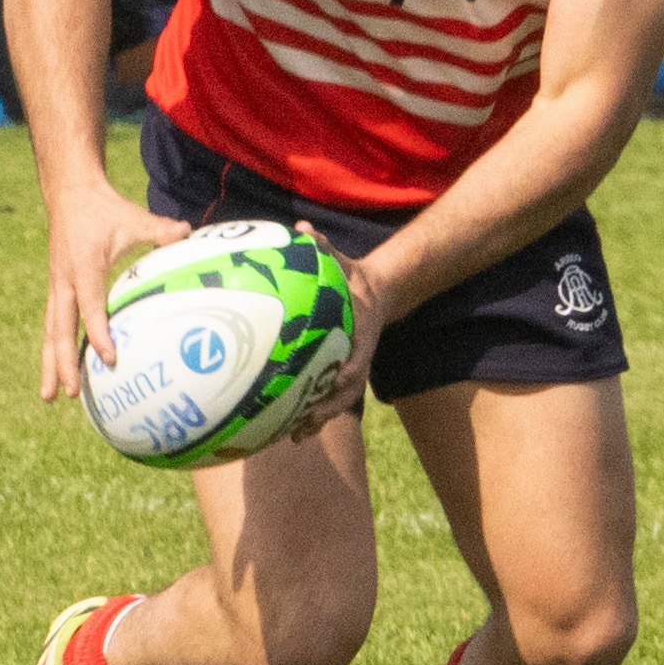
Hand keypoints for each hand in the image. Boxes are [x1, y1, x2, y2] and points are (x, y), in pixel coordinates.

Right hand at [42, 183, 189, 400]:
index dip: (98, 333)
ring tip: (49, 397)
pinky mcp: (56, 288)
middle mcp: (65, 281)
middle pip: (60, 329)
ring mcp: (57, 286)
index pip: (90, 307)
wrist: (69, 193)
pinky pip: (53, 324)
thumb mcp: (133, 217)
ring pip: (51, 331)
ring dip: (50, 364)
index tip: (109, 359)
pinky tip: (56, 373)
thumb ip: (160, 229)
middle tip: (72, 394)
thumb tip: (188, 233)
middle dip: (64, 363)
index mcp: (85, 267)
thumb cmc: (104, 209)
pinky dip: (53, 349)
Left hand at [289, 227, 394, 440]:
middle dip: (330, 406)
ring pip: (337, 401)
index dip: (350, 369)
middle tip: (309, 419)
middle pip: (348, 389)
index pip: (359, 355)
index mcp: (360, 333)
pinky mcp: (336, 375)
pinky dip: (311, 416)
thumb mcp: (342, 261)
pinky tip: (289, 433)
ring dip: (319, 419)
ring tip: (296, 436)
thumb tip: (303, 229)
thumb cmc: (352, 277)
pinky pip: (325, 398)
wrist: (374, 294)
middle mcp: (356, 356)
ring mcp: (348, 369)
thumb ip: (324, 247)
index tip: (337, 379)